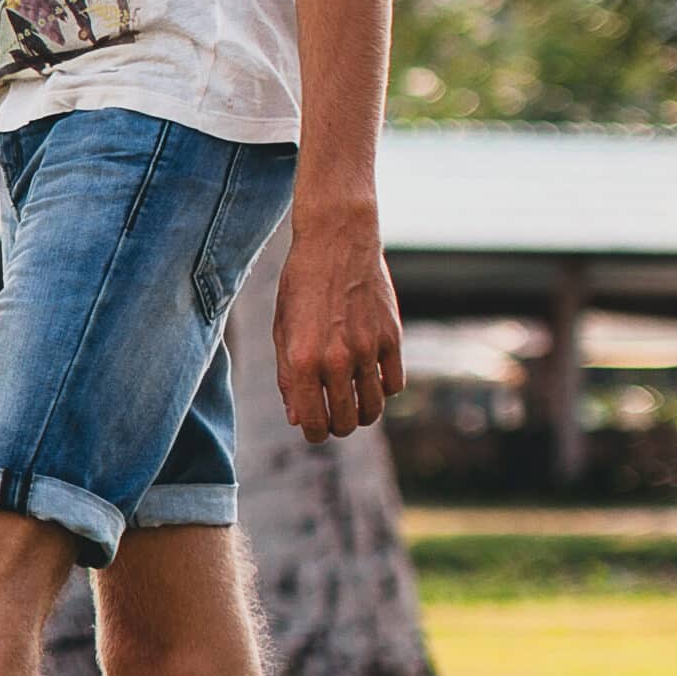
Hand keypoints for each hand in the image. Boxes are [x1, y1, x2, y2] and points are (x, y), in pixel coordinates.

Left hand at [273, 200, 405, 440]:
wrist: (337, 243)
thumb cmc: (301, 286)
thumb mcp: (282, 329)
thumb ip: (288, 376)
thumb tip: (297, 417)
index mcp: (301, 359)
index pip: (311, 421)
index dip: (312, 432)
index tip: (313, 428)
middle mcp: (335, 359)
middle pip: (346, 422)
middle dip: (337, 427)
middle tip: (333, 418)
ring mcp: (367, 349)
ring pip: (373, 409)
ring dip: (362, 414)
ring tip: (352, 404)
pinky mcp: (392, 338)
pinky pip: (393, 384)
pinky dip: (383, 389)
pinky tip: (371, 379)